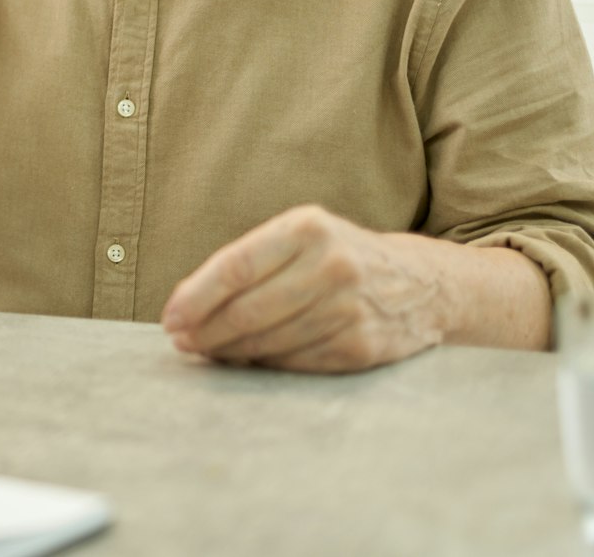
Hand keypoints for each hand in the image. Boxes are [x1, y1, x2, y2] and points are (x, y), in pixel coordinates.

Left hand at [160, 205, 447, 372]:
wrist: (422, 284)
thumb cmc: (338, 257)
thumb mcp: (298, 237)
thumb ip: (247, 263)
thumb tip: (187, 307)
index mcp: (307, 228)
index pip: (235, 267)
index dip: (196, 297)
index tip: (171, 318)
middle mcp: (332, 265)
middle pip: (247, 310)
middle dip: (205, 331)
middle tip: (182, 341)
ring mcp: (350, 309)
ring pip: (268, 341)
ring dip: (229, 352)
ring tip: (208, 350)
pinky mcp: (362, 347)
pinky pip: (295, 363)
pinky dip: (265, 365)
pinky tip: (248, 361)